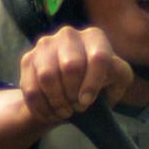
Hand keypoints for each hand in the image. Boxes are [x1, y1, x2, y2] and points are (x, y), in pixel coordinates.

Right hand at [14, 23, 132, 124]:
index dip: (92, 84)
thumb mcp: (117, 80)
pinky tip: (50, 112)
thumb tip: (103, 83)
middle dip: (73, 93)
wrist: (70, 87)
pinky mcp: (28, 58)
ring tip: (65, 112)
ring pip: (48, 77)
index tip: (87, 102)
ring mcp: (46, 44)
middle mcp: (69, 35)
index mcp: (95, 37)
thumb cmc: (99, 84)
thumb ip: (119, 78)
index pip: (98, 58)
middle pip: (71, 66)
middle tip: (77, 107)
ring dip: (57, 101)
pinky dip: (41, 106)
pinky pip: (31, 87)